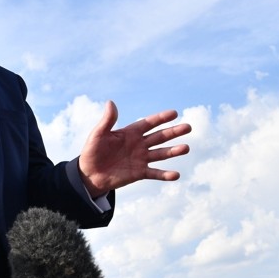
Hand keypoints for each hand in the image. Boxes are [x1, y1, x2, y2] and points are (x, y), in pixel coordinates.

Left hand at [77, 101, 191, 198]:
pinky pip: (155, 173)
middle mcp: (139, 144)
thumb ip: (107, 121)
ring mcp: (141, 158)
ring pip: (161, 153)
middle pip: (160, 137)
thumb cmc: (92, 151)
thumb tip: (111, 102)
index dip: (161, 118)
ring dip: (174, 151)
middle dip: (174, 132)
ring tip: (186, 148)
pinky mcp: (139, 173)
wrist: (90, 174)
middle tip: (188, 127)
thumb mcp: (98, 134)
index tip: (174, 113)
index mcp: (131, 132)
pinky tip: (176, 175)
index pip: (149, 123)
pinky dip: (165, 174)